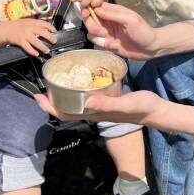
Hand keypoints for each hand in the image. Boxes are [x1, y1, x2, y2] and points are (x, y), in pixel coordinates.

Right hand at [0, 18, 56, 56]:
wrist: (5, 29)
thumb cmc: (17, 26)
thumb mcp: (27, 22)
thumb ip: (35, 24)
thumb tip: (46, 29)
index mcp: (32, 22)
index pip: (44, 23)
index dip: (51, 27)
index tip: (55, 31)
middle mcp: (29, 28)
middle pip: (43, 33)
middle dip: (50, 37)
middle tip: (54, 41)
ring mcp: (25, 34)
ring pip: (36, 41)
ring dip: (43, 47)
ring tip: (47, 51)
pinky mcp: (20, 41)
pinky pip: (28, 47)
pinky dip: (32, 51)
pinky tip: (36, 54)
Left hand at [35, 89, 164, 125]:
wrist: (155, 110)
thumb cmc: (141, 108)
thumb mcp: (125, 104)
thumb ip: (106, 104)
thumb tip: (85, 101)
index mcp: (95, 114)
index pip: (66, 115)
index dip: (50, 108)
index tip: (38, 96)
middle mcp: (95, 112)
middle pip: (67, 109)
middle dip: (52, 100)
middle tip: (45, 84)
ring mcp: (101, 107)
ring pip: (75, 103)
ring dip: (64, 94)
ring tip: (58, 80)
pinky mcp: (107, 101)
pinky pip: (87, 97)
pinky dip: (78, 89)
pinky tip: (81, 79)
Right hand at [81, 2, 158, 59]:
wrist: (150, 48)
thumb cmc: (143, 31)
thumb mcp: (130, 20)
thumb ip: (113, 14)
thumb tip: (96, 8)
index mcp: (113, 11)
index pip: (94, 7)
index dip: (87, 9)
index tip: (86, 14)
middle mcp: (108, 21)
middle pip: (89, 20)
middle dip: (93, 26)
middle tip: (103, 32)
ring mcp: (107, 33)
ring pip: (91, 33)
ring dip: (98, 38)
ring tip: (110, 41)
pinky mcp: (108, 44)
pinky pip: (98, 44)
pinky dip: (104, 46)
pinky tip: (115, 47)